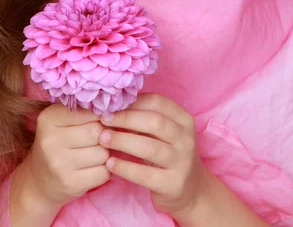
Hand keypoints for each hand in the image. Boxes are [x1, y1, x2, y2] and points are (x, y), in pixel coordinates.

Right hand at [24, 103, 110, 208]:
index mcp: (48, 119)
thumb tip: (111, 111)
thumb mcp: (59, 121)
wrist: (38, 182)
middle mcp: (51, 140)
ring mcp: (60, 164)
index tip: (95, 121)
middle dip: (102, 134)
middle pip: (97, 131)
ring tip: (93, 154)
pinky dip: (104, 170)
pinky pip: (103, 172)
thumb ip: (81, 111)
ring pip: (103, 152)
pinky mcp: (71, 184)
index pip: (87, 111)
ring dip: (104, 154)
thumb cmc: (56, 144)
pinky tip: (93, 168)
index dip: (97, 116)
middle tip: (97, 138)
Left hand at [99, 93, 206, 216]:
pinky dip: (125, 168)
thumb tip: (113, 106)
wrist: (190, 190)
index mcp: (183, 120)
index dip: (133, 102)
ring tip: (103, 139)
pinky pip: (145, 174)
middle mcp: (186, 139)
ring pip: (150, 147)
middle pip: (154, 122)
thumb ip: (144, 118)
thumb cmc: (167, 153)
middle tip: (104, 120)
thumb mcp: (162, 133)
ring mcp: (182, 162)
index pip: (158, 102)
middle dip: (126, 119)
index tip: (112, 105)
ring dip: (122, 141)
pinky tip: (110, 163)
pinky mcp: (173, 184)